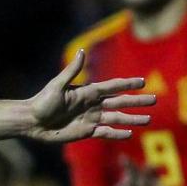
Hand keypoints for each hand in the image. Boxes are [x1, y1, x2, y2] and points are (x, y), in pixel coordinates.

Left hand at [25, 49, 154, 142]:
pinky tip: (130, 133)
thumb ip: (71, 71)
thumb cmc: (42, 102)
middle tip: (155, 100)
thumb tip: (81, 51)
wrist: (31, 122)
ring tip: (148, 119)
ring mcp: (91, 119)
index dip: (127, 84)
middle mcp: (92, 105)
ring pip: (117, 118)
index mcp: (87, 92)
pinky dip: (118, 134)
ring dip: (132, 119)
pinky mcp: (86, 132)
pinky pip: (106, 133)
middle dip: (137, 101)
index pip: (112, 87)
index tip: (143, 81)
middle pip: (120, 102)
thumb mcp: (57, 86)